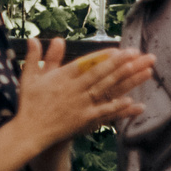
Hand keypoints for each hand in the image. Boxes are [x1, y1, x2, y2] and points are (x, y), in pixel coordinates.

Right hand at [12, 40, 153, 147]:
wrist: (29, 132)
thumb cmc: (29, 103)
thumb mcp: (30, 77)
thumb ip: (36, 57)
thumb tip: (35, 38)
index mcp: (61, 77)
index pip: (86, 64)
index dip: (103, 56)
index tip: (119, 49)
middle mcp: (73, 89)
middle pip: (101, 74)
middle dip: (121, 63)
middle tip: (138, 53)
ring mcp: (80, 105)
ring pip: (106, 89)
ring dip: (125, 80)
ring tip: (142, 70)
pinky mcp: (84, 120)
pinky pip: (104, 112)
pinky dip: (117, 107)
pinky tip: (133, 101)